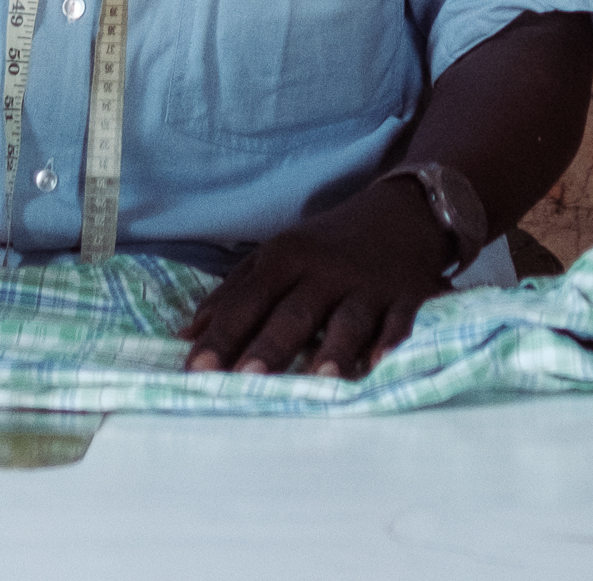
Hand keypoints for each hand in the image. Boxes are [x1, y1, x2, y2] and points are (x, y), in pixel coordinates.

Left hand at [181, 178, 453, 379]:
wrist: (402, 211)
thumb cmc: (326, 244)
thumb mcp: (277, 255)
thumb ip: (233, 294)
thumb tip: (186, 336)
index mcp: (284, 259)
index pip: (245, 301)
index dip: (221, 336)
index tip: (195, 370)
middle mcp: (323, 272)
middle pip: (292, 313)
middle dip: (269, 346)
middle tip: (245, 379)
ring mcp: (366, 285)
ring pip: (346, 320)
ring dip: (333, 349)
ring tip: (318, 381)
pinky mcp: (406, 295)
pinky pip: (399, 321)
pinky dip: (392, 341)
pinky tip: (380, 363)